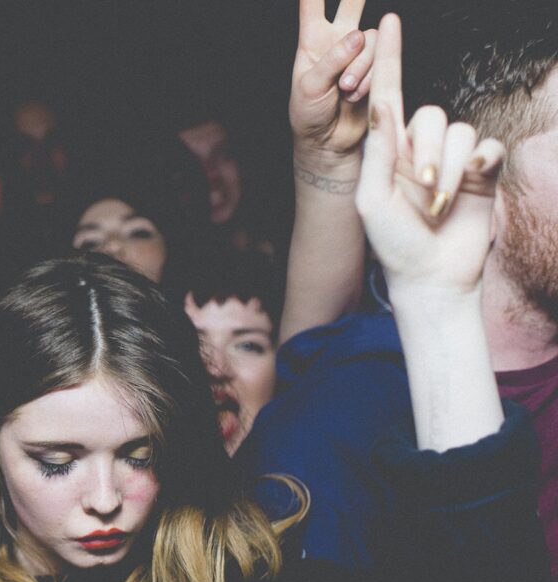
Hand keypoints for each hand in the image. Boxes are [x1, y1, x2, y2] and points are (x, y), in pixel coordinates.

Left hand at [290, 0, 376, 163]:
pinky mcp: (376, 67)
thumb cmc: (308, 114)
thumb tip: (357, 37)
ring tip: (344, 89)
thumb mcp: (309, 87)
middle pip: (352, 2)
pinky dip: (370, 76)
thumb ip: (330, 61)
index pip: (312, 4)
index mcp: (312, 40)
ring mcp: (359, 53)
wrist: (328, 141)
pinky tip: (356, 93)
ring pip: (372, 39)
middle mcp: (337, 40)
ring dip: (360, 66)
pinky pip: (382, 58)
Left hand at [356, 17, 504, 295]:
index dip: (388, 60)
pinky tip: (472, 184)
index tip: (388, 24)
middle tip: (424, 190)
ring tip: (440, 205)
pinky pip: (487, 146)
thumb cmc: (393, 242)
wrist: (431, 276)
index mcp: (388, 151)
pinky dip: (481, 163)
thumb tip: (382, 102)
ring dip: (451, 168)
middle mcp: (421, 149)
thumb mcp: (372, 197)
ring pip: (461, 131)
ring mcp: (453, 160)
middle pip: (431, 115)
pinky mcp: (482, 173)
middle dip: (429, 152)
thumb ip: (378, 150)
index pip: (388, 96)